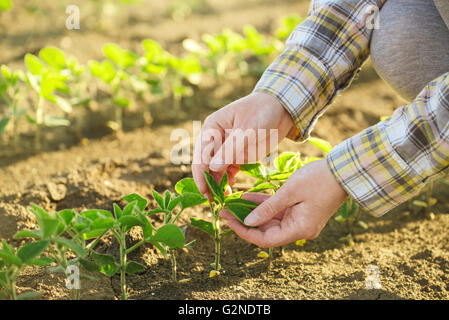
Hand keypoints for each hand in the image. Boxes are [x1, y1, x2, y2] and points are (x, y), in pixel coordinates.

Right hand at [192, 92, 293, 198]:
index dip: (200, 174)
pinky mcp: (236, 155)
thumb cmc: (263, 112)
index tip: (205, 191)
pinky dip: (228, 180)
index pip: (201, 154)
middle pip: (205, 164)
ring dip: (217, 183)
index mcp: (212, 128)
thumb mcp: (248, 130)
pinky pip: (227, 171)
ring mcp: (225, 148)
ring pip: (215, 170)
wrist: (282, 109)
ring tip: (224, 197)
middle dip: (208, 182)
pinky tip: (231, 187)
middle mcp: (215, 139)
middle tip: (213, 201)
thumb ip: (230, 149)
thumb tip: (212, 168)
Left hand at [220, 159, 347, 247]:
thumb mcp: (290, 192)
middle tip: (225, 211)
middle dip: (245, 221)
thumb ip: (268, 208)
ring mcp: (300, 219)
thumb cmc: (319, 179)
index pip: (266, 240)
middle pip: (266, 231)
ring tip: (232, 204)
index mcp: (299, 229)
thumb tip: (248, 221)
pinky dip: (264, 205)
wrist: (344, 170)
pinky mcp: (300, 210)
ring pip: (270, 220)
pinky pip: (278, 210)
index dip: (245, 233)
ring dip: (253, 212)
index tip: (228, 221)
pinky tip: (247, 197)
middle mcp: (299, 229)